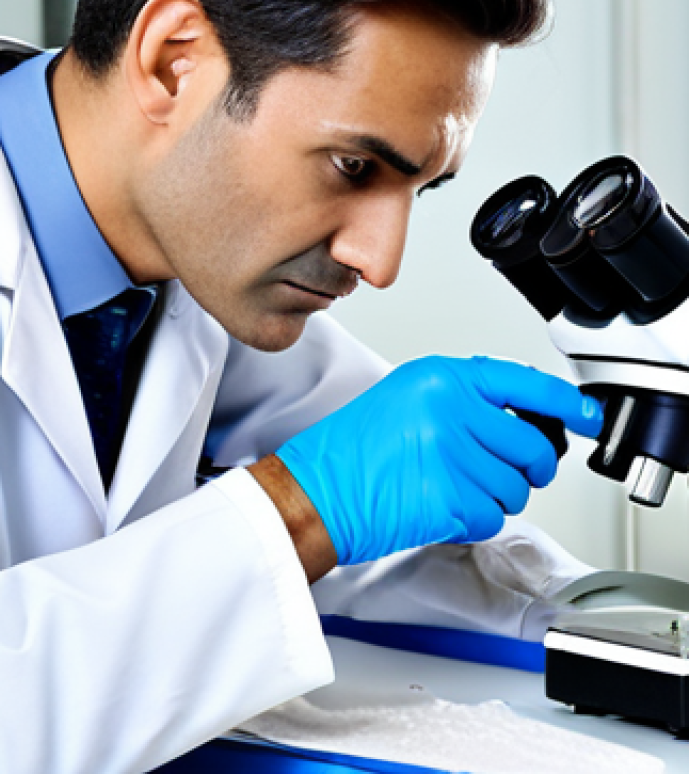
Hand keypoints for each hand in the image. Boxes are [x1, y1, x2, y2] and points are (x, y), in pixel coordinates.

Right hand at [274, 356, 602, 565]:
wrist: (316, 489)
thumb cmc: (350, 449)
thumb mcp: (404, 397)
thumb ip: (460, 399)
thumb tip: (515, 419)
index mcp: (439, 379)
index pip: (523, 382)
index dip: (564, 402)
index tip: (584, 415)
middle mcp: (450, 409)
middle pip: (530, 444)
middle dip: (529, 468)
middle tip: (508, 472)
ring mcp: (452, 454)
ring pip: (516, 487)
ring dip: (495, 497)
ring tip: (452, 489)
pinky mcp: (451, 498)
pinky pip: (493, 517)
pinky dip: (475, 522)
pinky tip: (441, 507)